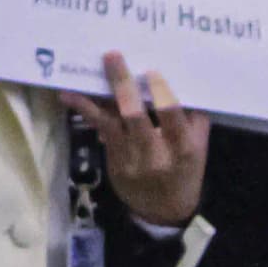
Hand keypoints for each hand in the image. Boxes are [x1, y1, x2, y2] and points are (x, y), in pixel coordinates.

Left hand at [75, 50, 207, 229]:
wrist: (164, 210)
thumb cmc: (184, 169)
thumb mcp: (198, 145)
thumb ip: (192, 116)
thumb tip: (180, 75)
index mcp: (183, 148)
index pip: (172, 117)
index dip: (161, 94)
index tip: (150, 71)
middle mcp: (155, 153)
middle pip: (136, 116)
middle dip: (122, 85)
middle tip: (112, 56)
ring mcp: (130, 158)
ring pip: (110, 122)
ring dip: (92, 99)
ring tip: (76, 79)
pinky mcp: (113, 160)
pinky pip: (100, 129)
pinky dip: (85, 110)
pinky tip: (69, 96)